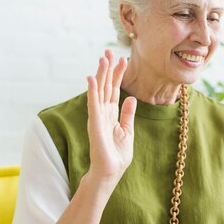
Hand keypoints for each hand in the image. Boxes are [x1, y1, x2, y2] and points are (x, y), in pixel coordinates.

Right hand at [86, 50, 136, 184]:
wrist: (110, 172)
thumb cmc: (116, 155)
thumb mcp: (127, 131)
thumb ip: (127, 114)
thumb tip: (131, 98)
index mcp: (111, 114)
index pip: (114, 90)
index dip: (118, 75)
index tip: (123, 59)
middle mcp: (102, 113)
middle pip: (106, 86)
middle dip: (108, 69)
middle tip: (109, 51)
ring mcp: (97, 117)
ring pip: (99, 91)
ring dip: (100, 74)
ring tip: (102, 58)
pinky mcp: (94, 124)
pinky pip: (93, 104)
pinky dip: (92, 91)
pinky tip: (92, 78)